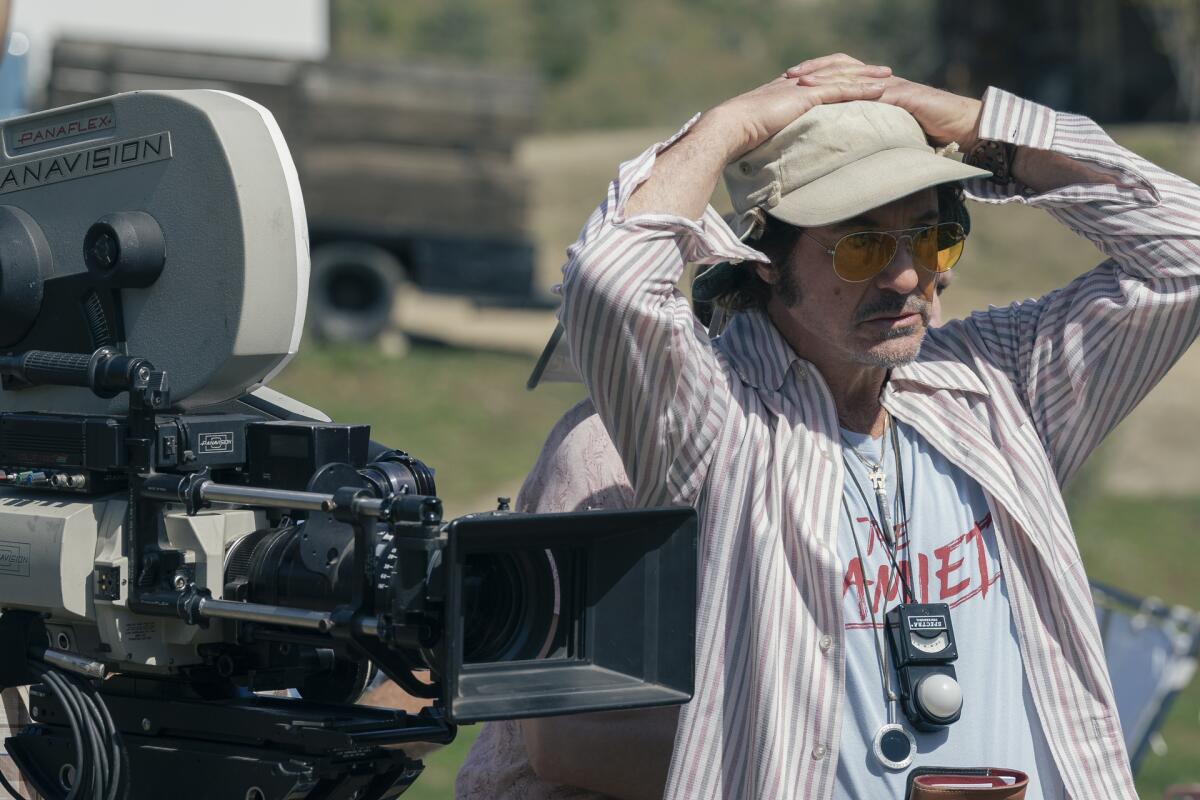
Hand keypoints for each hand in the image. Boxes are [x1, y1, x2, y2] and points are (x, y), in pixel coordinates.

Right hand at [706, 53, 891, 160]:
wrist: (731, 127)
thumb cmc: (738, 136)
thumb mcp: (759, 133)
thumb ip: (771, 135)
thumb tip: (773, 153)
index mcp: (785, 90)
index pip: (819, 79)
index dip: (839, 77)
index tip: (855, 79)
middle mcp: (797, 83)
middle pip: (835, 72)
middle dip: (860, 72)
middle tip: (882, 73)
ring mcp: (802, 87)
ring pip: (843, 77)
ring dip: (867, 77)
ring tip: (888, 77)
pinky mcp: (807, 96)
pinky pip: (841, 90)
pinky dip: (862, 89)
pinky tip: (879, 90)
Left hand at [785, 58, 982, 150]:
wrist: (960, 127)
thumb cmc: (928, 133)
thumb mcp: (889, 132)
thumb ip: (868, 133)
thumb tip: (845, 149)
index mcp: (874, 89)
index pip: (840, 74)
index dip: (816, 76)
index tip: (790, 83)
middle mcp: (880, 82)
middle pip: (841, 69)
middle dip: (814, 71)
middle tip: (788, 77)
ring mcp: (891, 86)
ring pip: (852, 77)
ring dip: (825, 78)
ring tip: (801, 83)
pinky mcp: (901, 95)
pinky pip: (871, 93)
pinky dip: (851, 93)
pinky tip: (834, 96)